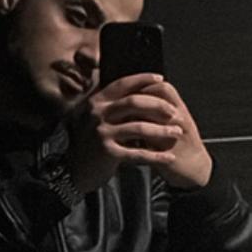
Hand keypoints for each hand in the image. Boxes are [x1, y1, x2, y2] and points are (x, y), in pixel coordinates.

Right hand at [66, 73, 211, 192]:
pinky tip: (169, 158)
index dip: (142, 79)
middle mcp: (96, 115)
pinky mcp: (108, 153)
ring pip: (139, 127)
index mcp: (95, 103)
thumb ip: (111, 106)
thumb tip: (138, 91)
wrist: (74, 172)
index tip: (161, 79)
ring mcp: (101, 134)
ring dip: (162, 131)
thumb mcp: (94, 120)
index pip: (121, 84)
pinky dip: (156, 156)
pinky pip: (138, 153)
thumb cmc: (90, 144)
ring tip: (177, 133)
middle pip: (134, 103)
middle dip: (158, 106)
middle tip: (175, 112)